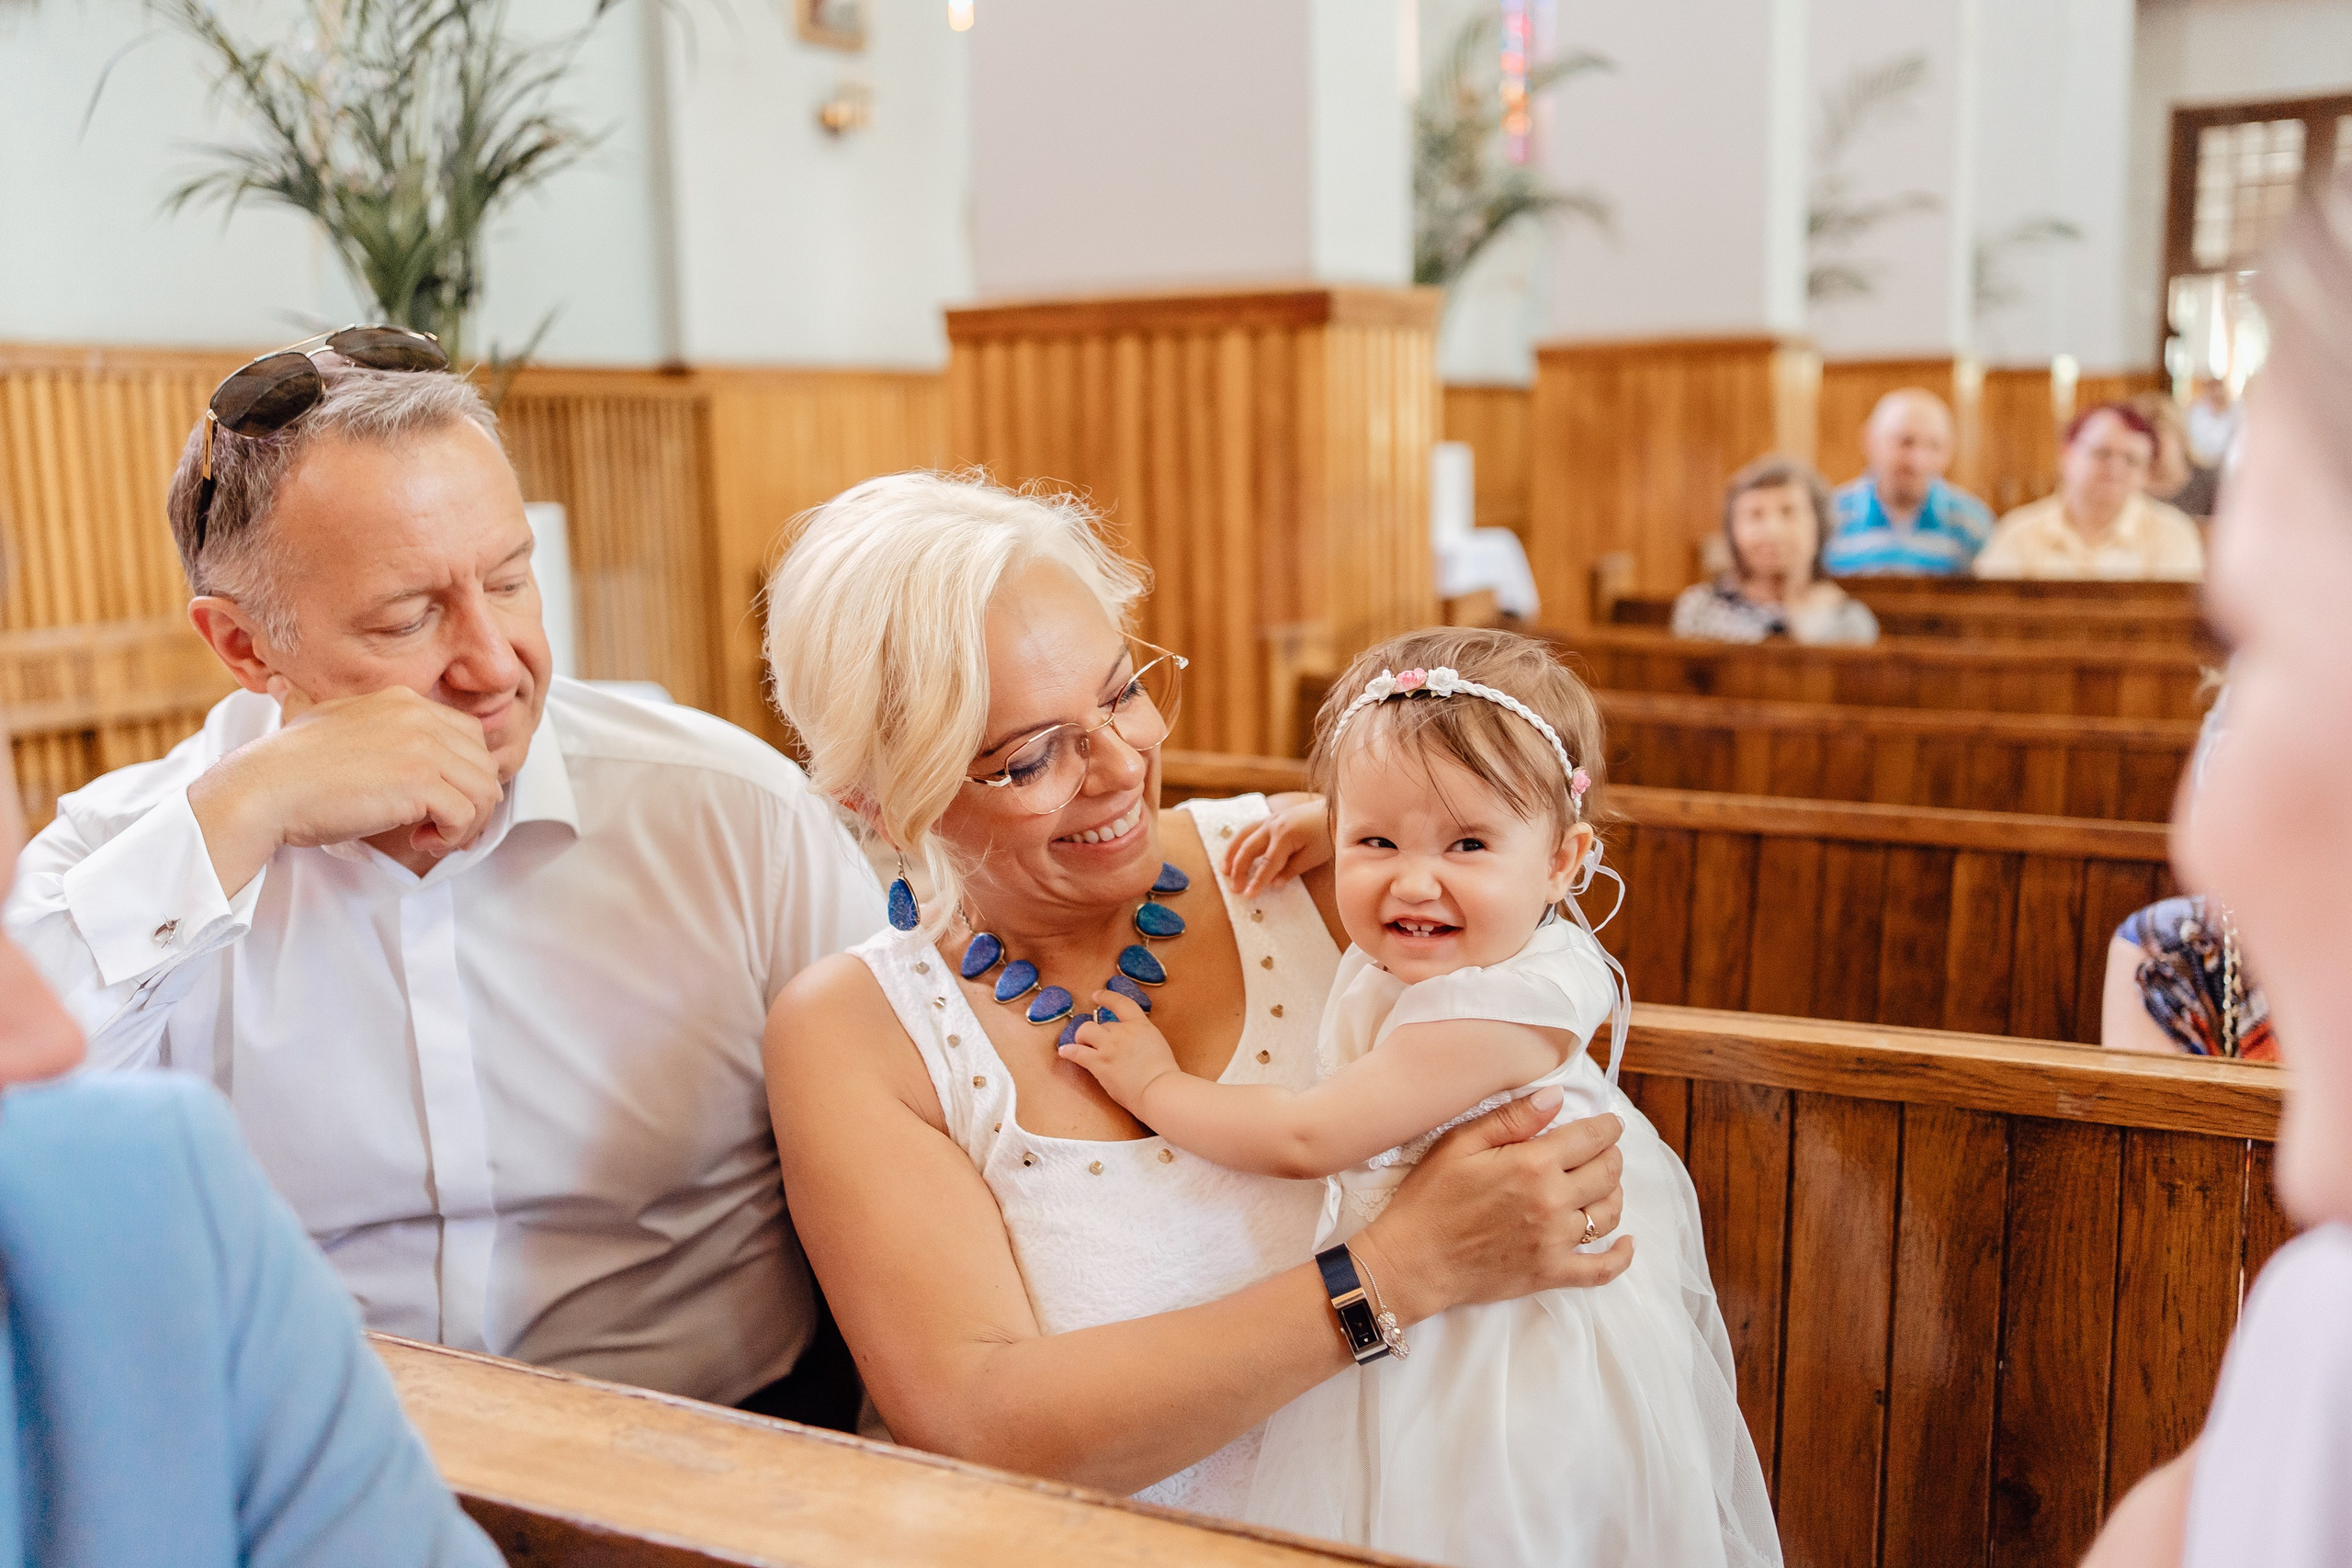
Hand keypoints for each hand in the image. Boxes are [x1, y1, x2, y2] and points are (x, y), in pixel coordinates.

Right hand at [188, 680, 504, 893]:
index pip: (467, 735)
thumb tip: (406, 760)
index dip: (463, 773)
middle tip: (441, 826)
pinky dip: (452, 836)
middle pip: (483, 762)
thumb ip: (381, 730)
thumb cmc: (294, 771)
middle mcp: (418, 716)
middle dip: (472, 800)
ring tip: (430, 837)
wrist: (263, 789)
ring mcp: (422, 747)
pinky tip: (421, 841)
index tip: (441, 801)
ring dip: (466, 823)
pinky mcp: (420, 782)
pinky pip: (467, 814)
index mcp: (403, 700)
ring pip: (485, 789)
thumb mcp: (343, 727)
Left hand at [1059, 990, 1180, 1113]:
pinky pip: (1077, 1052)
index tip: (1097, 995)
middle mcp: (1123, 1031)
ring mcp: (1109, 1047)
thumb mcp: (1157, 1043)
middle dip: (1100, 1033)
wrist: (1159, 1089)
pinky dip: (1068, 1051)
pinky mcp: (1099, 1063)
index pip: (1121, 1003)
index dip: (1107, 997)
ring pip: (1085, 1031)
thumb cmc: (1164, 1074)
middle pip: (1103, 1023)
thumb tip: (1131, 1041)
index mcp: (1140, 1025)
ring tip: (1082, 1045)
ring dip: (1082, 1037)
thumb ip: (1142, 1037)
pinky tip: (1064, 1051)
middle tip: (1098, 1043)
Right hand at [1220, 795, 1330, 898]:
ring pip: (1243, 837)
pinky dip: (1239, 841)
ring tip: (1224, 871)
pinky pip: (1249, 830)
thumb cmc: (1327, 834)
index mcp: (1285, 836)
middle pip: (1249, 850)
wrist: (1336, 811)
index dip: (1256, 881)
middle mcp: (1273, 825)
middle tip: (1234, 888)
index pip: (1266, 864)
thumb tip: (1273, 884)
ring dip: (1232, 854)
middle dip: (1239, 870)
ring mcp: (1270, 819)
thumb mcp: (1313, 856)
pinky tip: (1234, 851)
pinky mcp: (1272, 818)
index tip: (1248, 895)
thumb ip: (1291, 870)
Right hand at [1350, 1090, 1631, 1326]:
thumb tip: (1556, 1096)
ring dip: (1614, 1195)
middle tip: (1603, 1150)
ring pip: (1608, 1214)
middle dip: (1611, 1155)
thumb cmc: (1430, 1198)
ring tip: (1603, 1185)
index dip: (1607, 1127)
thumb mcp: (1460, 1143)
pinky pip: (1601, 1269)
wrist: (1412, 1261)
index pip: (1591, 1138)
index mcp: (1533, 1164)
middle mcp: (1553, 1202)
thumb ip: (1513, 1118)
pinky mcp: (1551, 1273)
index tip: (1610, 1123)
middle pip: (1607, 1173)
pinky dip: (1621, 1256)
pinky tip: (1626, 1242)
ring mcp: (1555, 1242)